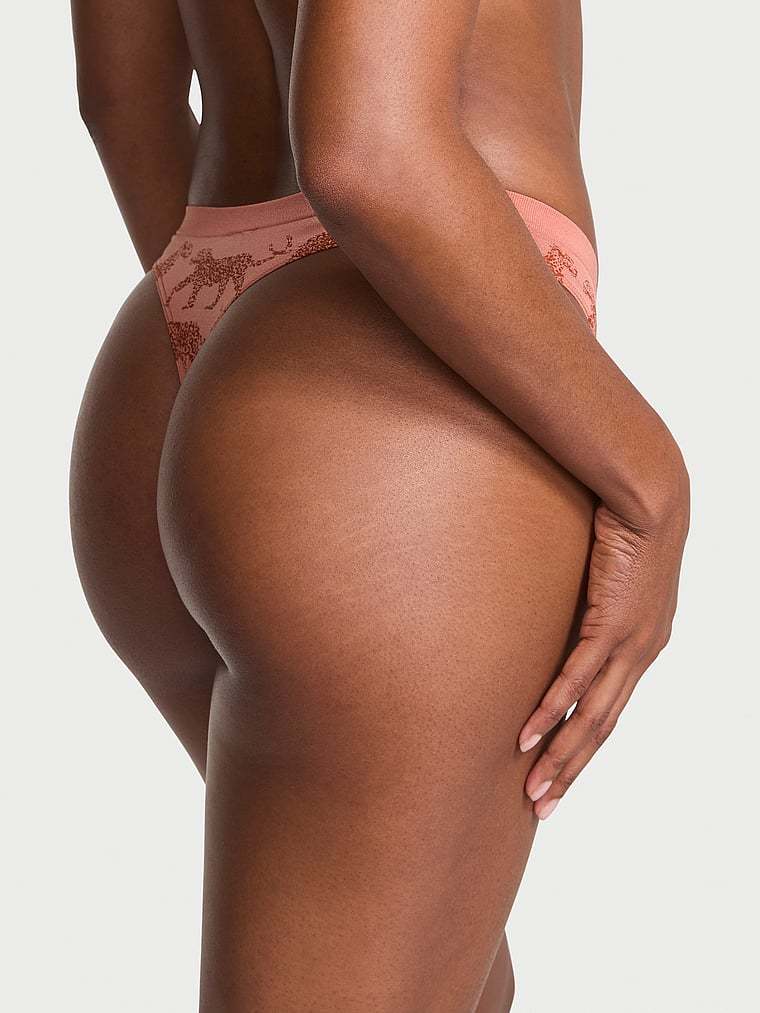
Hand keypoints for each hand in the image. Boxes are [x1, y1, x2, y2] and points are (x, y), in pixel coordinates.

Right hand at [518, 490, 688, 818]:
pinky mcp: (613, 623)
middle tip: (541, 806)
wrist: (650, 495)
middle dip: (571, 771)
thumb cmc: (623, 528)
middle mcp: (642, 653)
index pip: (609, 711)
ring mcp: (631, 643)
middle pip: (603, 727)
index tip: (557, 777)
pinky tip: (529, 737)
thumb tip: (552, 614)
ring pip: (595, 715)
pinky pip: (578, 677)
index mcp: (642, 646)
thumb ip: (584, 606)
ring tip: (533, 788)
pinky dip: (553, 711)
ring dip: (562, 756)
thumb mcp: (602, 579)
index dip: (583, 750)